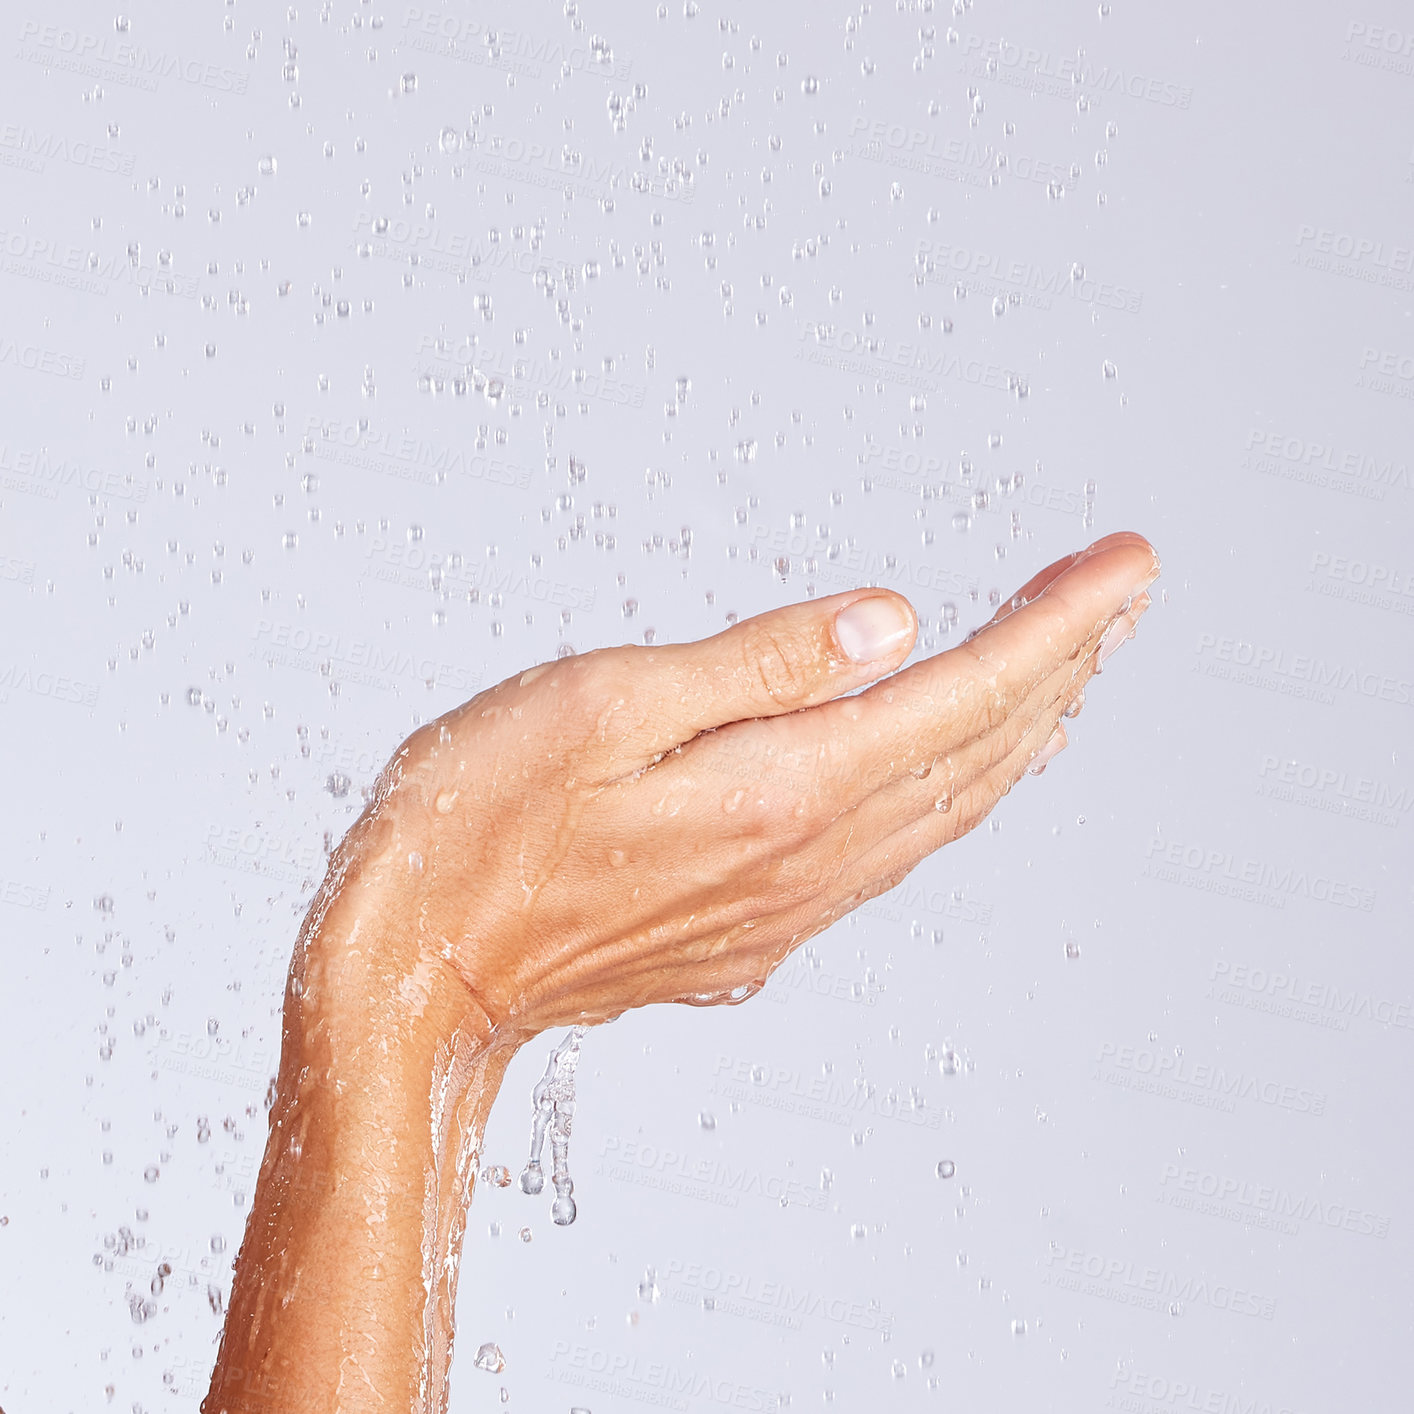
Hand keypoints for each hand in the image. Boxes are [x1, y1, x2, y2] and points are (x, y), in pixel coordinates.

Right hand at [310, 531, 1159, 1045]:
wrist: (413, 978)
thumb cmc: (474, 826)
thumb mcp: (601, 703)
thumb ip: (758, 666)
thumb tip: (894, 623)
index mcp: (777, 790)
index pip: (963, 696)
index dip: (1055, 627)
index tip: (1125, 565)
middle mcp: (804, 861)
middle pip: (978, 755)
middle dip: (1061, 665)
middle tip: (1115, 591)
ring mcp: (784, 908)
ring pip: (948, 810)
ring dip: (1019, 732)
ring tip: (1067, 666)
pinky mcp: (752, 932)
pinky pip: (894, 853)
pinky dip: (954, 792)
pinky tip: (961, 769)